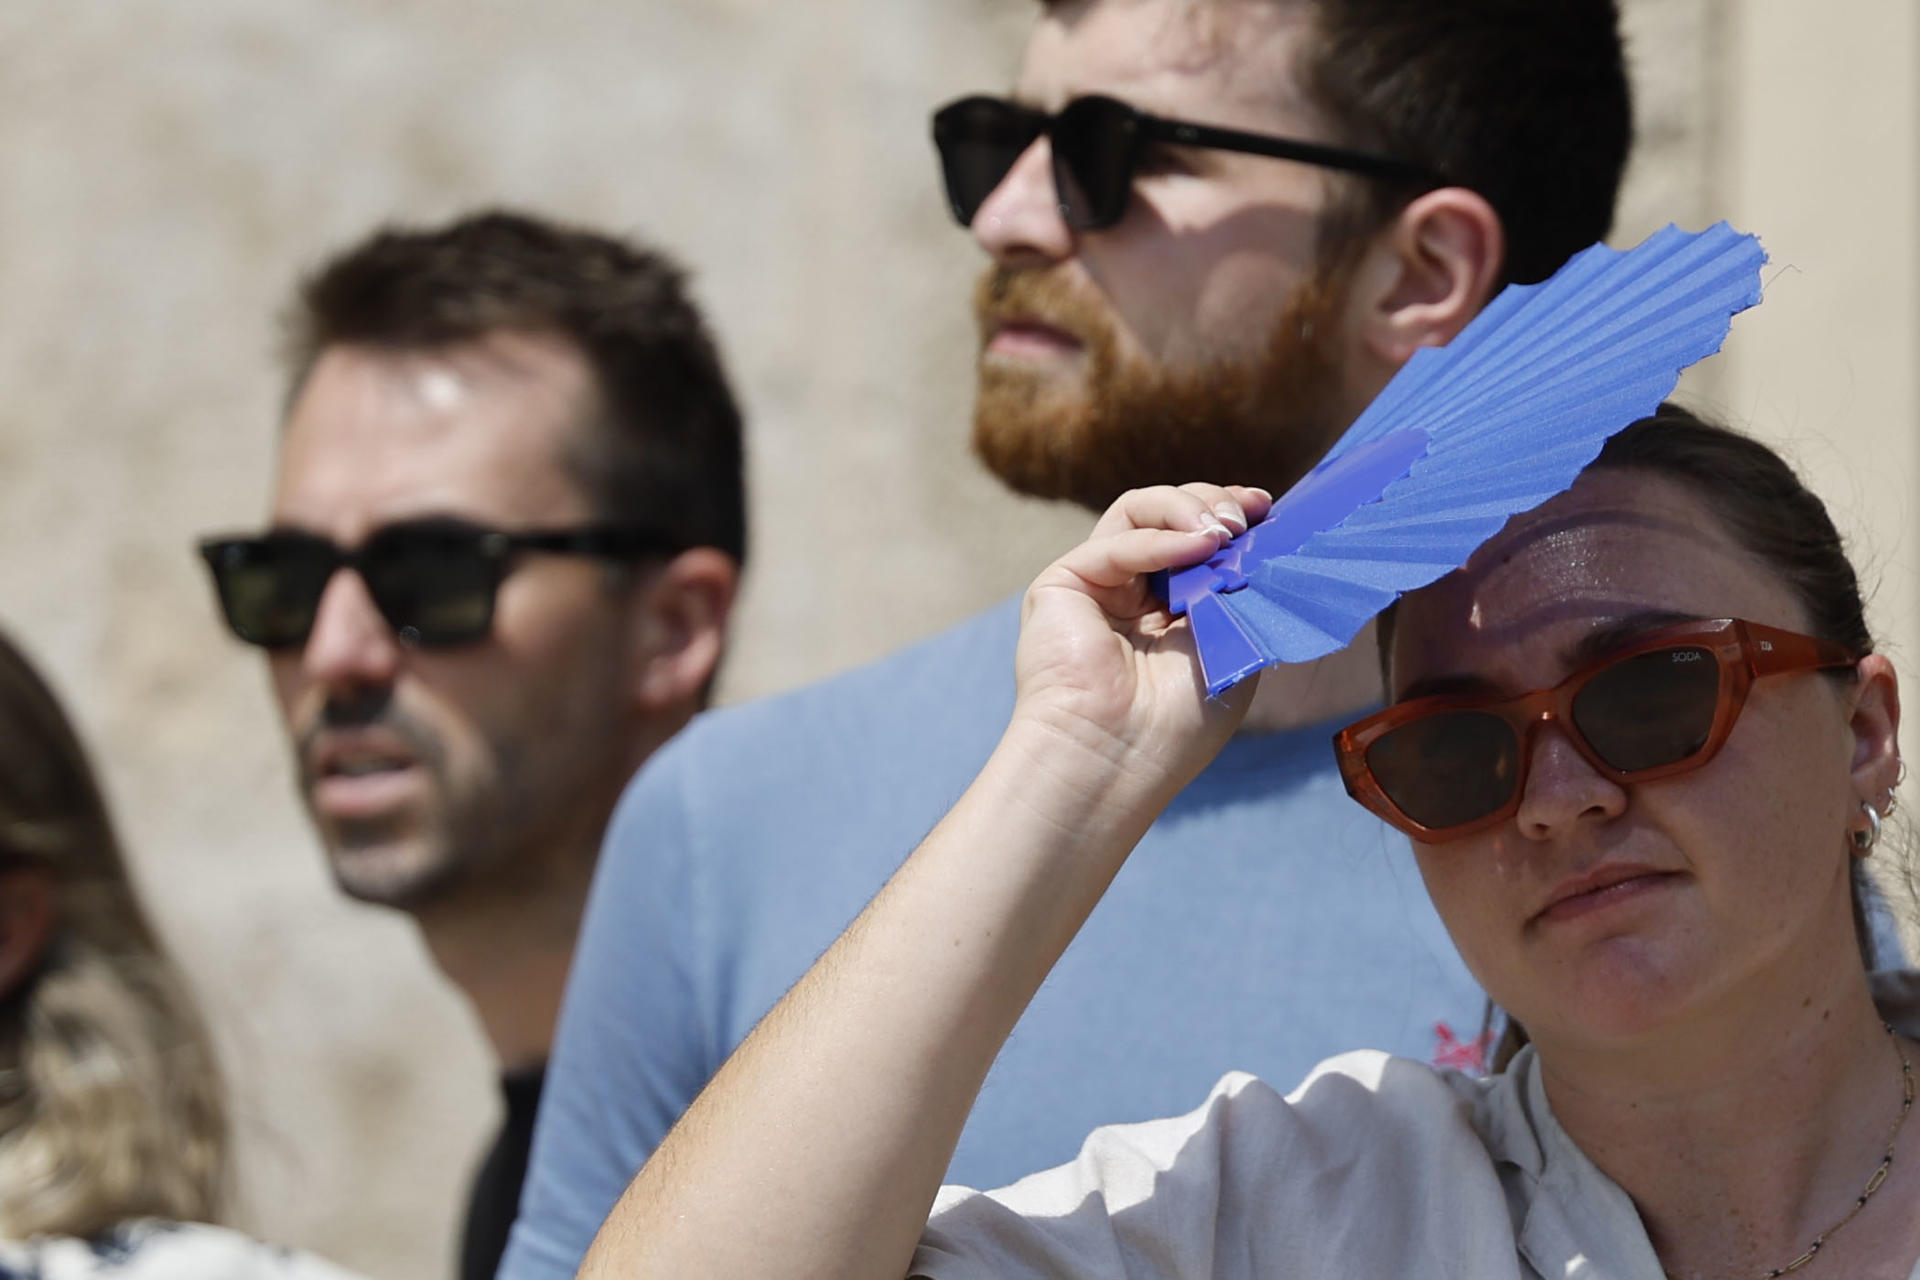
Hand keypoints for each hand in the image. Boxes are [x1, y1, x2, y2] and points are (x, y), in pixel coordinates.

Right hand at [1014, 483, 1273, 799]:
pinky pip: (1117, 541)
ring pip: (1139, 510)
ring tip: (1221, 530)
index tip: (1264, 509)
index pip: (1199, 539)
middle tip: (1244, 518)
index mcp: (1171, 610)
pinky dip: (1161, 539)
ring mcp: (1097, 586)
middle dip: (1213, 504)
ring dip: (1187, 508)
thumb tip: (1266, 542)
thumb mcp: (1234, 645)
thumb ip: (1241, 590)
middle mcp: (1132, 592)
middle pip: (1171, 514)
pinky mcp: (1063, 584)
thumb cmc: (1176, 724)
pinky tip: (1197, 547)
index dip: (1230, 513)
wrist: (1118, 758)